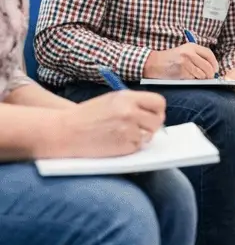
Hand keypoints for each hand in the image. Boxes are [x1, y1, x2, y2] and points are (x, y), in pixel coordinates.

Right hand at [41, 90, 166, 158]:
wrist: (64, 131)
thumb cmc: (86, 116)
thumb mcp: (111, 101)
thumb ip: (133, 104)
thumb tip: (154, 114)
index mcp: (127, 97)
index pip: (159, 103)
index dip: (157, 111)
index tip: (151, 116)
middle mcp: (130, 112)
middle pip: (157, 121)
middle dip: (150, 126)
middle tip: (138, 129)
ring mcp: (128, 129)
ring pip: (149, 136)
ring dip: (140, 137)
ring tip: (121, 134)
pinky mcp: (125, 145)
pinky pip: (137, 147)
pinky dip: (129, 147)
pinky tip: (114, 142)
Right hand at [142, 43, 218, 79]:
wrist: (153, 63)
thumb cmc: (170, 59)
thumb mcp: (184, 51)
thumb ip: (197, 56)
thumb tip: (213, 68)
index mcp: (191, 46)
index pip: (209, 54)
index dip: (215, 63)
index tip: (215, 69)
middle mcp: (189, 53)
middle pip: (208, 66)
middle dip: (210, 74)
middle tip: (208, 77)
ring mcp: (185, 62)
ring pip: (202, 74)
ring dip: (201, 78)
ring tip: (194, 76)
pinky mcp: (181, 72)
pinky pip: (193, 79)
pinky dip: (193, 80)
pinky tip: (187, 78)